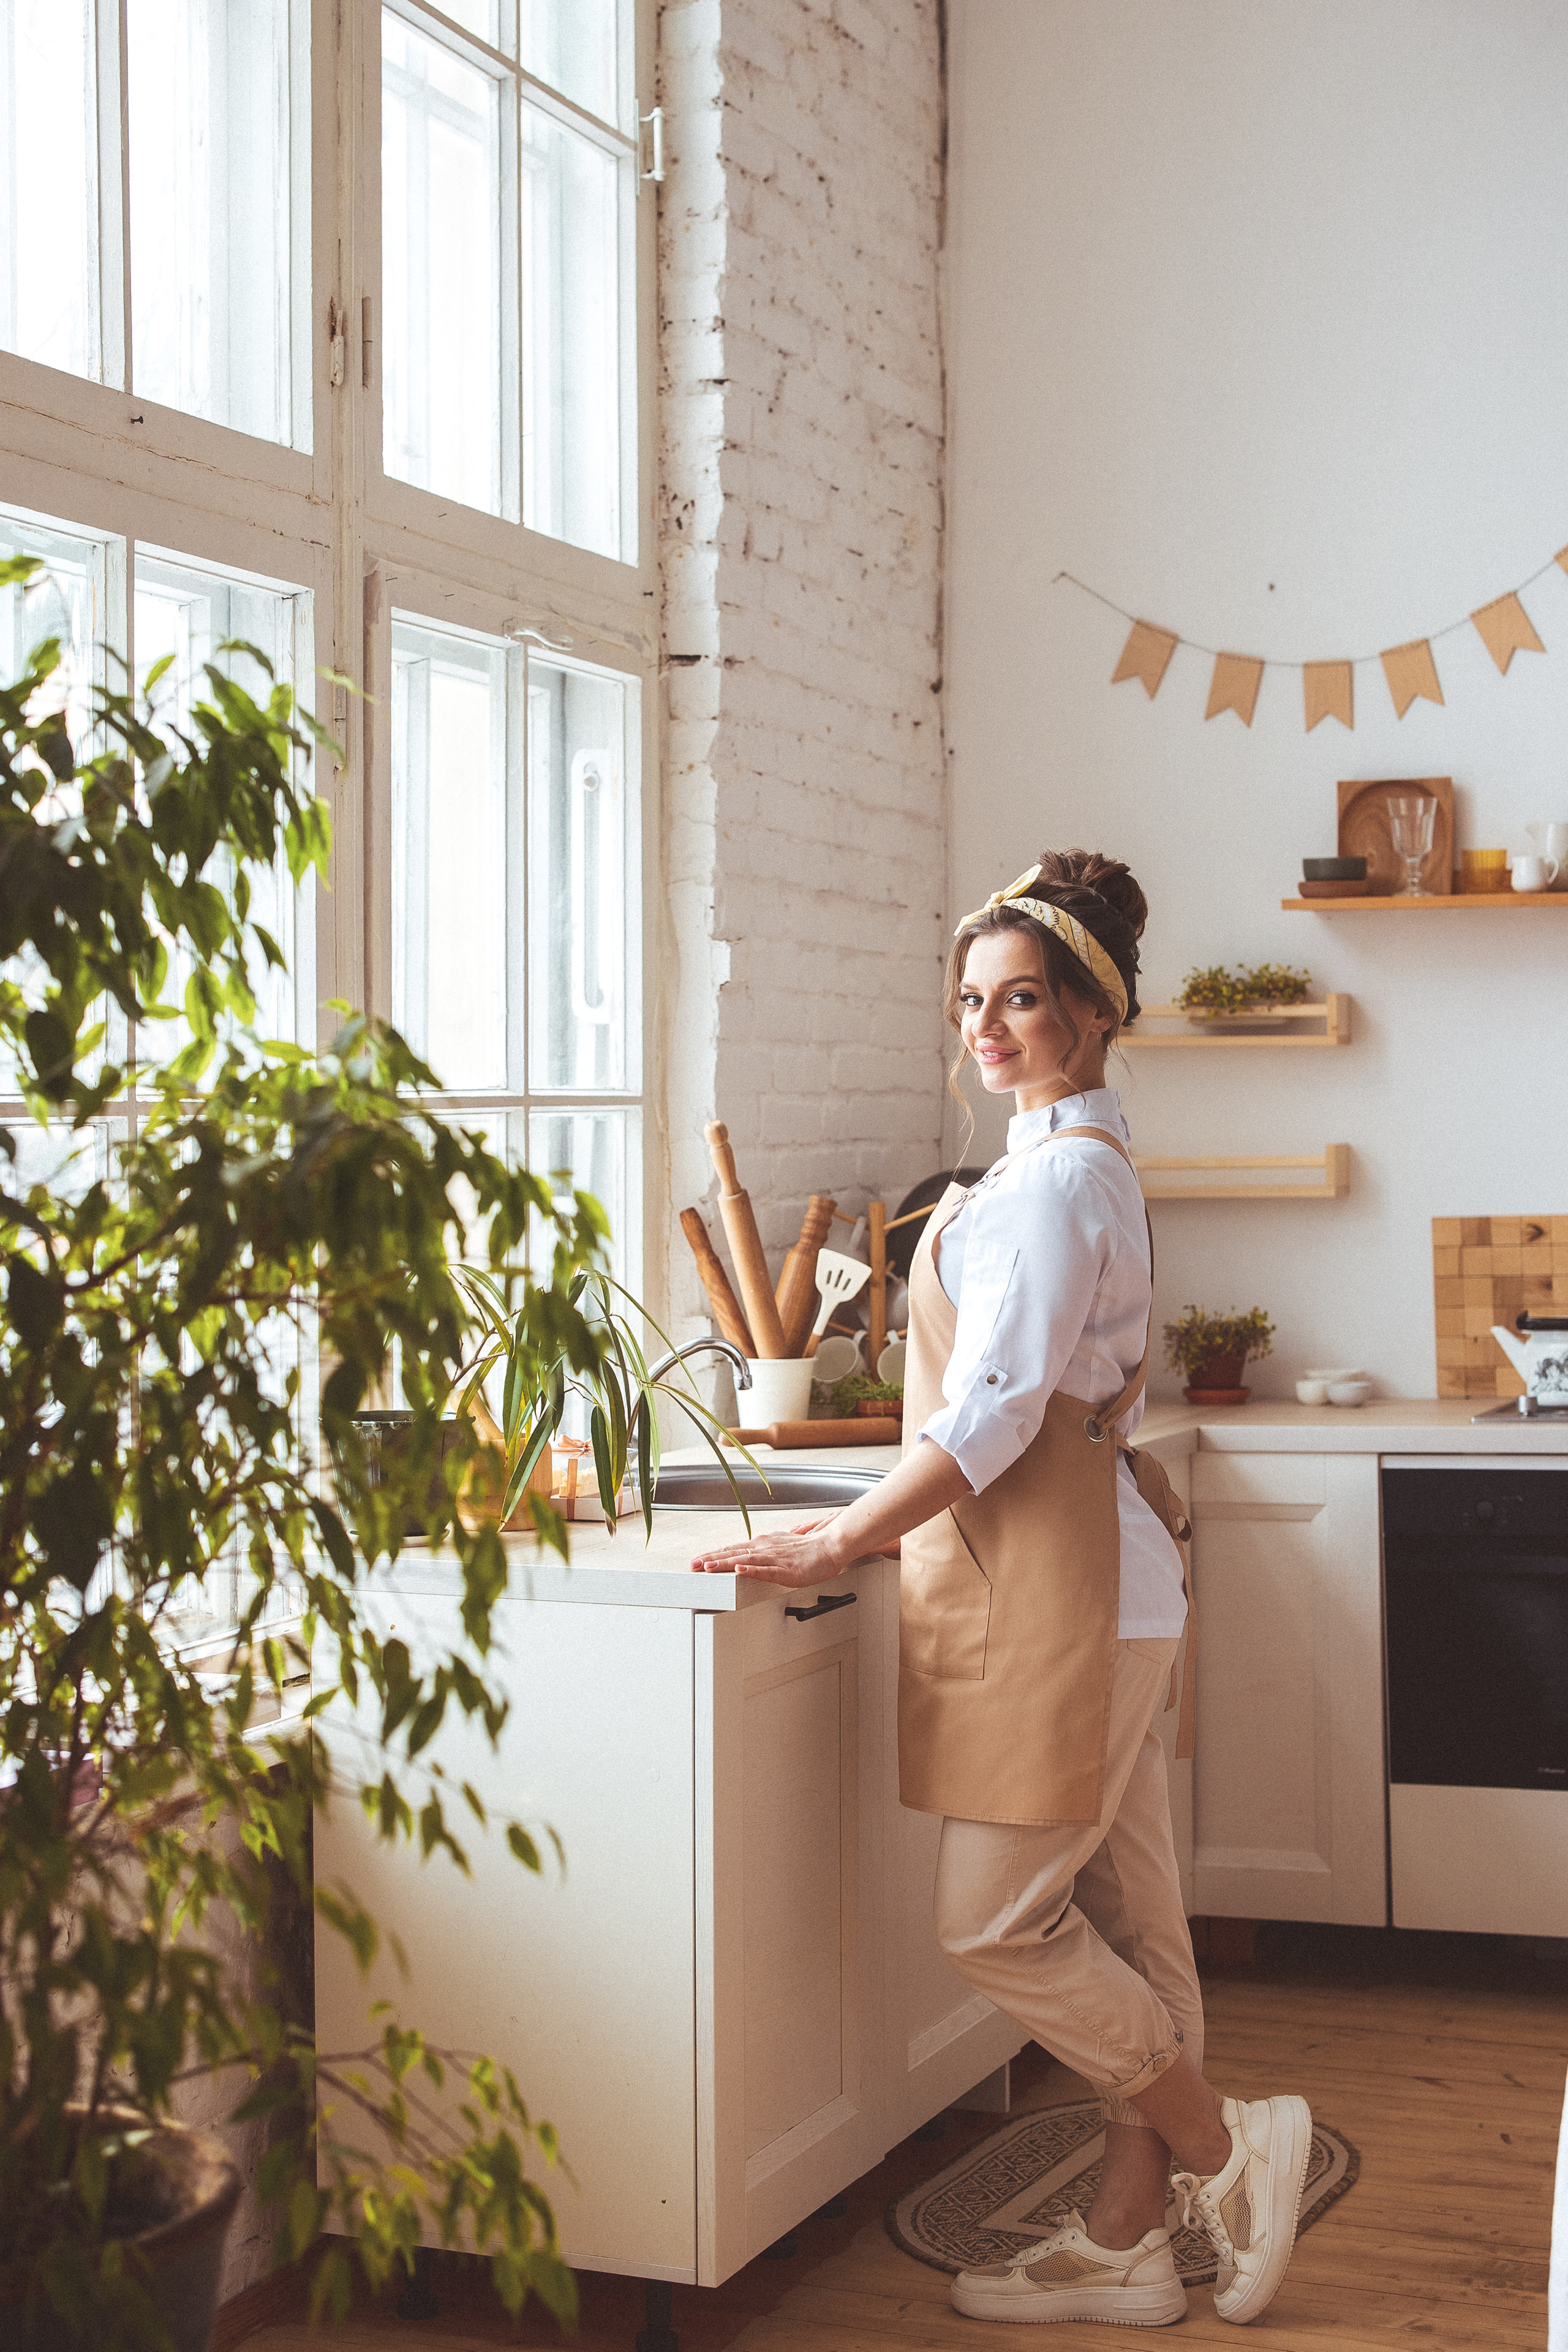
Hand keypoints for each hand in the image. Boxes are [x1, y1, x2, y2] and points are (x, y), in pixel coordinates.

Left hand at [690, 1513, 845, 1585]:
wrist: (831, 1546)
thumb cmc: (809, 1548)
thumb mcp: (780, 1546)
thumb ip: (764, 1550)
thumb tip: (748, 1555)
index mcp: (763, 1544)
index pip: (733, 1549)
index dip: (714, 1554)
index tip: (698, 1559)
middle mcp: (765, 1548)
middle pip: (733, 1553)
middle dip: (711, 1559)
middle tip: (692, 1565)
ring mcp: (775, 1558)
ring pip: (745, 1561)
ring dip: (725, 1564)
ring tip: (708, 1567)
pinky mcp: (786, 1569)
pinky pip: (766, 1570)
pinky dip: (752, 1570)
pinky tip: (740, 1570)